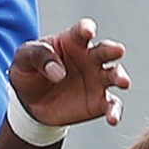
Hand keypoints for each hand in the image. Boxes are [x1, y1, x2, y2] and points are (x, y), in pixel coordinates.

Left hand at [9, 17, 128, 131]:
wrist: (31, 104)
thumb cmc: (29, 73)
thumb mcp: (24, 60)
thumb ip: (38, 57)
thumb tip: (58, 72)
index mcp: (73, 41)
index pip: (82, 30)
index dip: (86, 29)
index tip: (88, 32)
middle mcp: (90, 57)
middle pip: (105, 50)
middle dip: (112, 49)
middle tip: (118, 50)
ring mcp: (98, 79)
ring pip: (114, 75)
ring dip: (120, 76)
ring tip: (123, 82)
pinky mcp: (100, 101)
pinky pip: (112, 105)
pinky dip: (115, 111)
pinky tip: (112, 119)